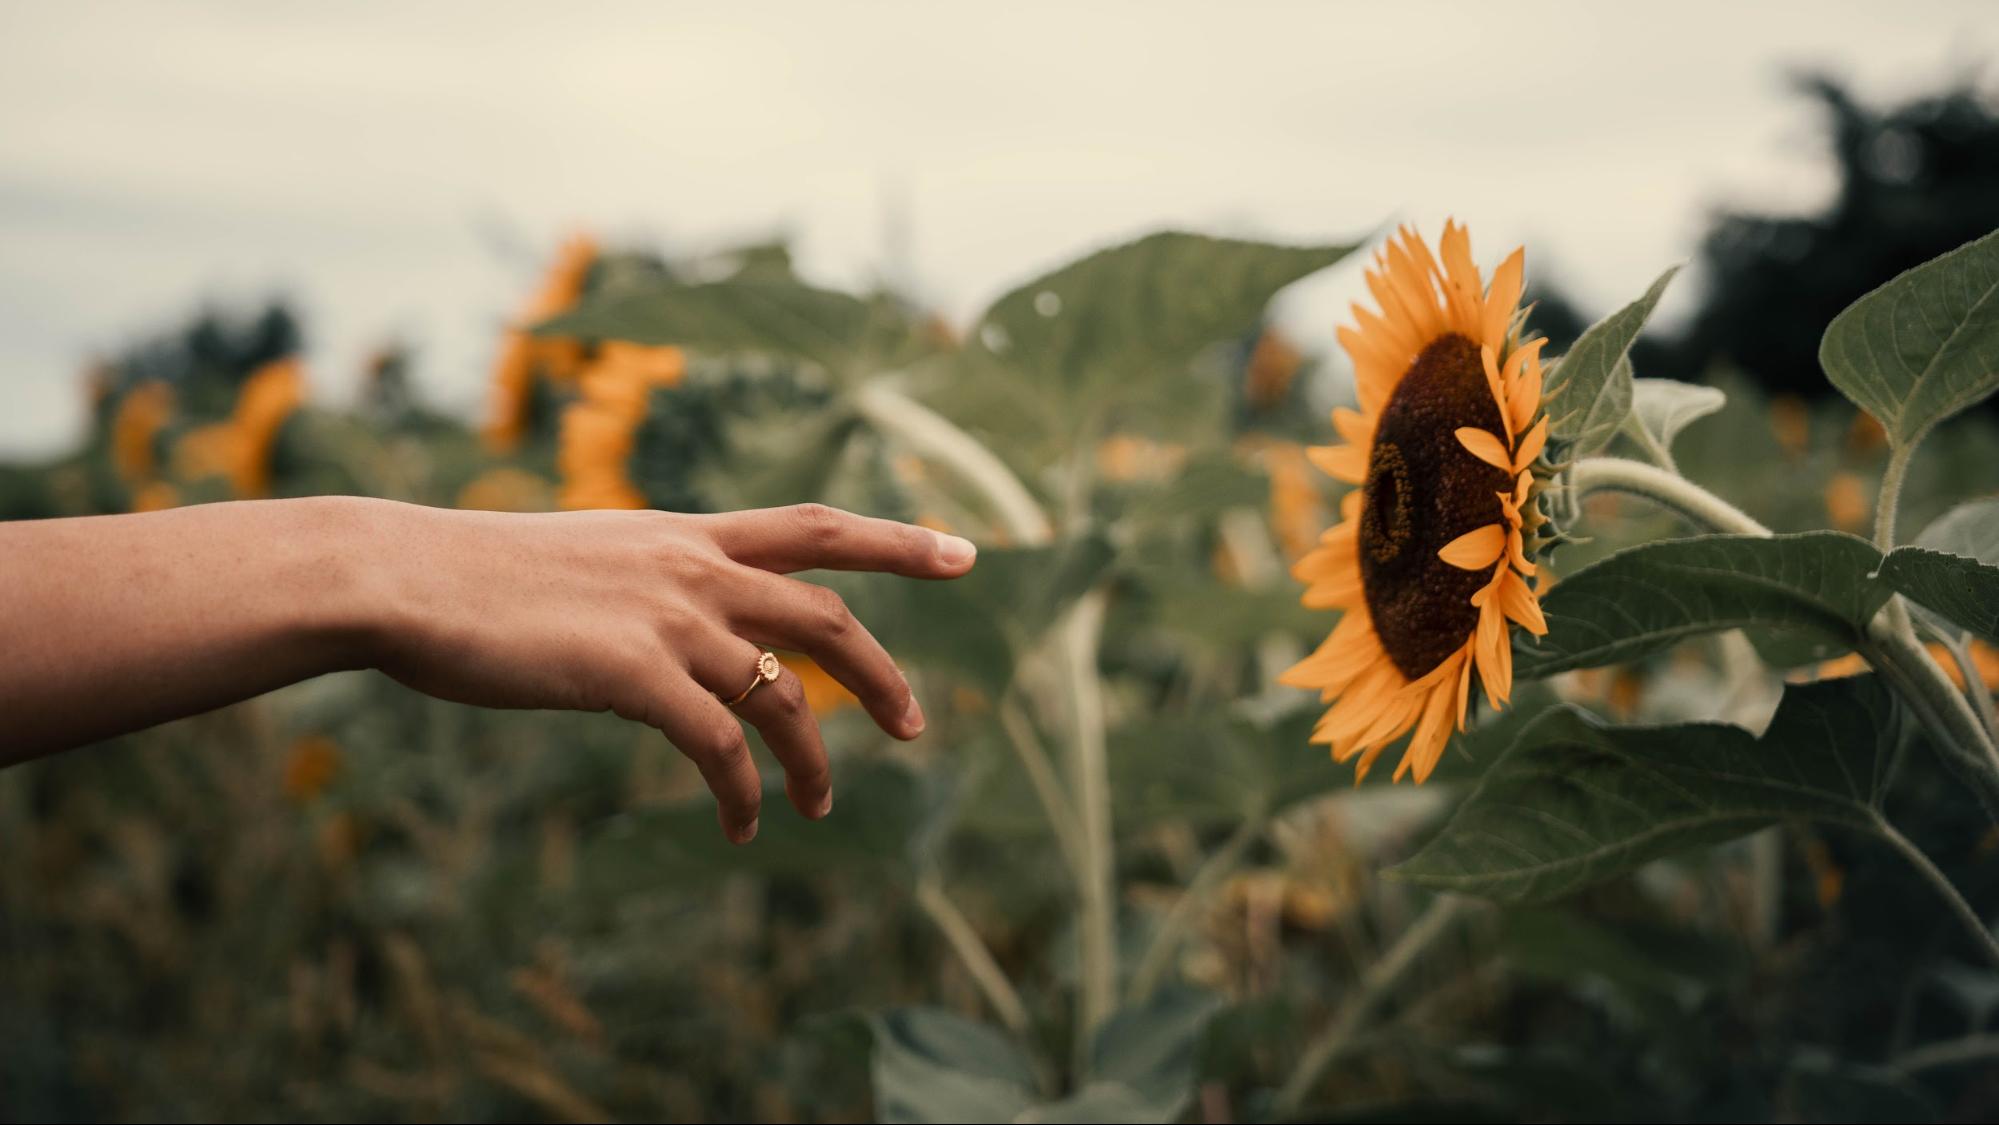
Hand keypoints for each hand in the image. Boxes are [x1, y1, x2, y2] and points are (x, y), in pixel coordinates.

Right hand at [367, 502, 976, 842]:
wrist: (403, 575)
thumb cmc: (476, 576)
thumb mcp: (585, 560)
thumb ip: (645, 585)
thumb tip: (674, 631)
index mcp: (685, 532)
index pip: (815, 525)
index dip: (897, 540)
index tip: (966, 550)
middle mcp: (692, 565)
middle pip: (824, 615)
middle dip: (881, 674)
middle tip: (917, 727)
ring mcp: (667, 616)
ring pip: (781, 695)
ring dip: (811, 760)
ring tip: (819, 807)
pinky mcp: (632, 672)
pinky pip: (717, 746)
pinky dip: (741, 792)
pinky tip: (738, 825)